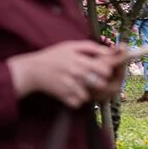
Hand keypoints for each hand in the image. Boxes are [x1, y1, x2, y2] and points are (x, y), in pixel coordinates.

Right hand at [8, 40, 123, 107]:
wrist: (30, 70)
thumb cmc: (52, 57)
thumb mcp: (70, 46)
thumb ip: (91, 47)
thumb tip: (110, 51)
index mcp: (80, 61)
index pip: (106, 68)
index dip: (114, 70)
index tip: (116, 69)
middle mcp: (77, 74)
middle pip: (102, 84)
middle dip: (100, 82)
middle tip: (93, 78)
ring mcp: (72, 86)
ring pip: (92, 94)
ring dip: (88, 91)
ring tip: (78, 84)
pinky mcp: (65, 97)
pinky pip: (80, 102)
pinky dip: (77, 98)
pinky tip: (69, 90)